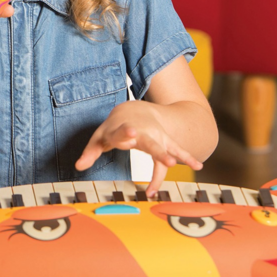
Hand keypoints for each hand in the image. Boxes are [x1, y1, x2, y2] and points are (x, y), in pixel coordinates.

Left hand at [75, 101, 202, 197]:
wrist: (133, 110)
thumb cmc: (114, 127)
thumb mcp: (100, 137)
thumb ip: (91, 152)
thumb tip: (78, 166)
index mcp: (122, 129)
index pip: (121, 133)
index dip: (124, 134)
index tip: (131, 134)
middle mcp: (142, 132)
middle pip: (148, 142)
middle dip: (154, 149)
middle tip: (163, 158)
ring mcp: (155, 137)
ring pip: (164, 146)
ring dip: (169, 155)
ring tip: (175, 164)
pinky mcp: (164, 141)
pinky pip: (177, 150)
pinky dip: (187, 157)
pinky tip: (198, 166)